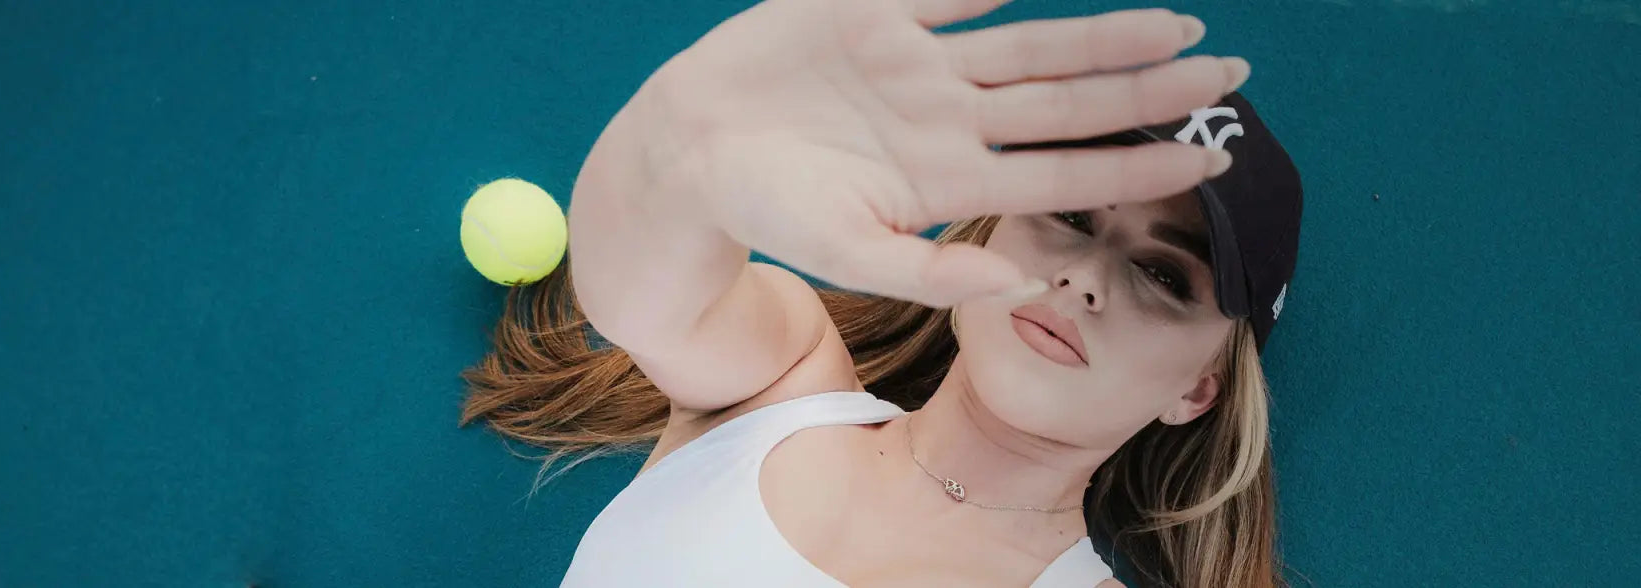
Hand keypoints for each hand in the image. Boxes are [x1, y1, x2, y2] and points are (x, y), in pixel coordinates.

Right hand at [615, 0, 1246, 306]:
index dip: (1141, 164)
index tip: (1213, 157)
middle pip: (1069, 101)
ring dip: (1104, 36)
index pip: (1066, 171)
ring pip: (1031, 45)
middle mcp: (947, 119)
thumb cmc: (763, 211)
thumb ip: (933, 270)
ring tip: (1178, 26)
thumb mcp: (847, 253)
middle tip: (1233, 75)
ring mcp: (916, 64)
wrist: (685, 152)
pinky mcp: (870, 13)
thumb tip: (1023, 282)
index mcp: (949, 180)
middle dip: (1151, 90)